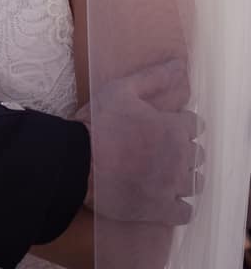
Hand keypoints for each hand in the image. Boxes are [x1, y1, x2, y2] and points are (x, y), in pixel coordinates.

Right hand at [74, 59, 201, 225]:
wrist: (77, 163)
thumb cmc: (99, 123)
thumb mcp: (122, 89)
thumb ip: (154, 77)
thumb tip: (179, 64)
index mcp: (174, 129)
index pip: (195, 124)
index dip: (180, 122)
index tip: (165, 124)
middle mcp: (179, 158)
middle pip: (197, 154)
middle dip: (184, 149)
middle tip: (161, 147)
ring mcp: (171, 186)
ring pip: (195, 182)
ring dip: (184, 176)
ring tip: (164, 172)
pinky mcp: (161, 210)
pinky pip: (185, 211)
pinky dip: (180, 205)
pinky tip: (166, 197)